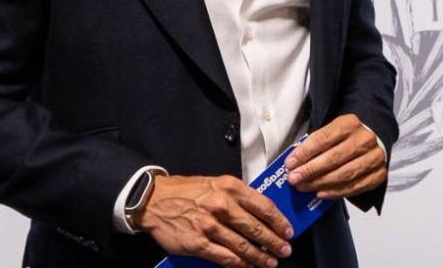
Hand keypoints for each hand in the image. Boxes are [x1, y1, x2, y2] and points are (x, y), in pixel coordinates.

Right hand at [136, 174, 293, 267]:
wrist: (154, 200)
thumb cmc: (187, 191)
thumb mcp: (215, 183)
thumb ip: (238, 195)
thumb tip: (262, 212)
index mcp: (229, 187)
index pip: (263, 206)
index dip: (279, 222)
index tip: (288, 231)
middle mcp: (221, 205)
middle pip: (256, 229)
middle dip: (274, 242)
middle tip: (284, 250)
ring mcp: (209, 226)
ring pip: (243, 247)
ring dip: (261, 257)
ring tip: (271, 262)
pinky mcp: (198, 244)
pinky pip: (225, 258)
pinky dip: (240, 265)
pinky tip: (248, 267)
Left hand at [285, 114, 386, 199]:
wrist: (374, 138)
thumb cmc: (346, 136)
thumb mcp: (331, 131)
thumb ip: (315, 144)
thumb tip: (294, 163)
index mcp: (350, 123)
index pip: (324, 138)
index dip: (305, 152)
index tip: (290, 163)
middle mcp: (365, 139)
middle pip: (334, 158)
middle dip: (310, 170)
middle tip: (294, 179)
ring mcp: (375, 158)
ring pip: (345, 174)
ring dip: (321, 183)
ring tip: (304, 187)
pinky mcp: (379, 174)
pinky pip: (356, 187)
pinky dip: (336, 192)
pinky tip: (321, 194)